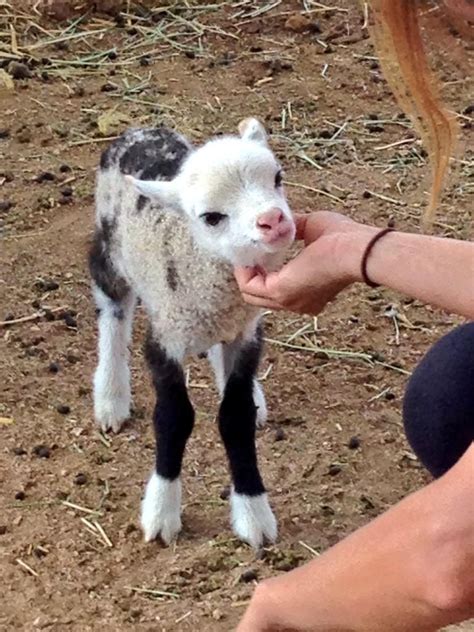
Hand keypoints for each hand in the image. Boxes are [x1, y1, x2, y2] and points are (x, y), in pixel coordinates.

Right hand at [235, 211, 376, 315]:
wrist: (356, 250)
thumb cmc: (344, 240)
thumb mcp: (312, 229)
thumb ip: (293, 228)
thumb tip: (277, 221)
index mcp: (308, 294)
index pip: (276, 290)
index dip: (262, 271)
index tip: (258, 251)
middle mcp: (297, 304)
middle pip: (259, 296)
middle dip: (249, 273)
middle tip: (247, 252)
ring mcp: (288, 301)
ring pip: (251, 294)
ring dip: (244, 272)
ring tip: (244, 250)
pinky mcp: (280, 292)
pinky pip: (250, 287)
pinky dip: (243, 272)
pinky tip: (246, 254)